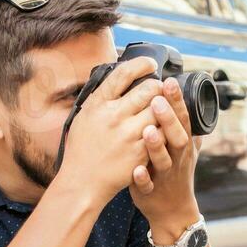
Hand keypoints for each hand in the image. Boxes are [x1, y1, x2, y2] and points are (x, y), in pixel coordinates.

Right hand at [53, 57, 162, 207]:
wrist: (82, 182)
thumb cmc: (82, 149)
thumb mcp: (84, 117)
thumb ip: (102, 99)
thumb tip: (120, 79)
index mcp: (98, 104)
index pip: (124, 73)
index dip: (142, 64)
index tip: (150, 65)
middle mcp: (114, 116)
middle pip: (149, 89)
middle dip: (158, 87)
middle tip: (159, 91)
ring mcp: (128, 134)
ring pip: (159, 110)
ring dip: (164, 108)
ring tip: (160, 111)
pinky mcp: (140, 151)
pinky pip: (161, 133)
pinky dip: (162, 130)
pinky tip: (159, 131)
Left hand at [129, 78, 200, 231]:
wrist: (173, 211)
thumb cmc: (175, 174)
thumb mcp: (186, 150)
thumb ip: (186, 128)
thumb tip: (190, 100)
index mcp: (183, 144)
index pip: (184, 119)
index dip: (178, 101)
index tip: (170, 81)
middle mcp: (177, 158)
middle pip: (177, 136)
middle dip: (169, 118)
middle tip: (157, 99)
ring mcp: (165, 175)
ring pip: (163, 160)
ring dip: (156, 146)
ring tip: (147, 130)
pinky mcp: (151, 192)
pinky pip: (148, 185)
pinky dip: (143, 178)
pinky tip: (136, 169)